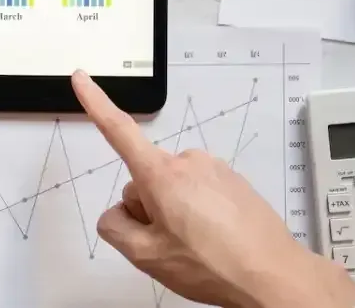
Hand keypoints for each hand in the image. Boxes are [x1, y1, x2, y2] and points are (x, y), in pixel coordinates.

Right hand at [71, 71, 354, 307]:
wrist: (273, 275)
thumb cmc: (215, 266)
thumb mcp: (147, 257)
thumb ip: (116, 229)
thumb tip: (116, 214)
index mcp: (161, 176)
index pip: (118, 131)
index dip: (96, 103)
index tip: (81, 78)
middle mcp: (187, 162)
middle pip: (145, 179)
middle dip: (148, 208)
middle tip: (170, 244)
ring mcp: (213, 169)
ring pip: (172, 186)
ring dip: (175, 212)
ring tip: (197, 246)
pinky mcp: (232, 180)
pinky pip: (199, 191)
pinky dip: (198, 212)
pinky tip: (214, 239)